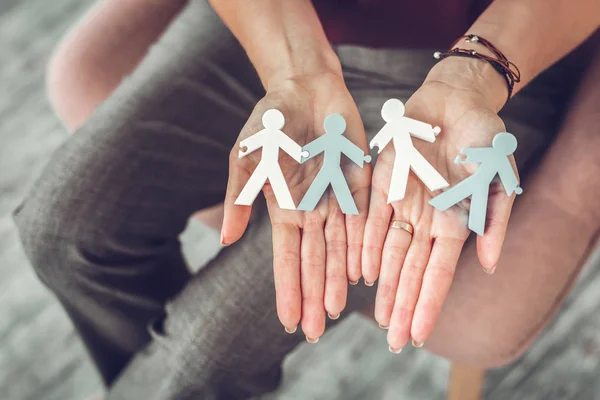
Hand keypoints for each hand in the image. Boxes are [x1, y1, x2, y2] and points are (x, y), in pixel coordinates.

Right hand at [222, 70, 370, 339]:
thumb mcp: (246, 157)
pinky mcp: (358, 182)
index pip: (286, 258)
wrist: (303, 88)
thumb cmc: (268, 120)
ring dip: (337, 280)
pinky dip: (362, 246)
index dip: (287, 290)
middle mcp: (311, 210)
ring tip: (336, 312)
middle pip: (313, 262)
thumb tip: (224, 240)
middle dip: (312, 296)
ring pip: (339, 248)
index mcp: (283, 207)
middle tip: (314, 332)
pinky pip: (362, 220)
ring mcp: (335, 198)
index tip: (287, 322)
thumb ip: (239, 198)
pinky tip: (364, 273)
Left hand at [362, 61, 518, 350]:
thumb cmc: (483, 139)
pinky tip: (362, 272)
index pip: (438, 273)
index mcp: (454, 223)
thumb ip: (494, 220)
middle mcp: (426, 220)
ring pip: (389, 253)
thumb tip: (489, 266)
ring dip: (384, 285)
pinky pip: (371, 220)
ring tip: (378, 317)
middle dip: (403, 305)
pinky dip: (366, 245)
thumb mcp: (497, 178)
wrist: (455, 100)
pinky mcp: (382, 184)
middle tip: (394, 340)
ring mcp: (403, 204)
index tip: (418, 334)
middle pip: (411, 271)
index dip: (428, 304)